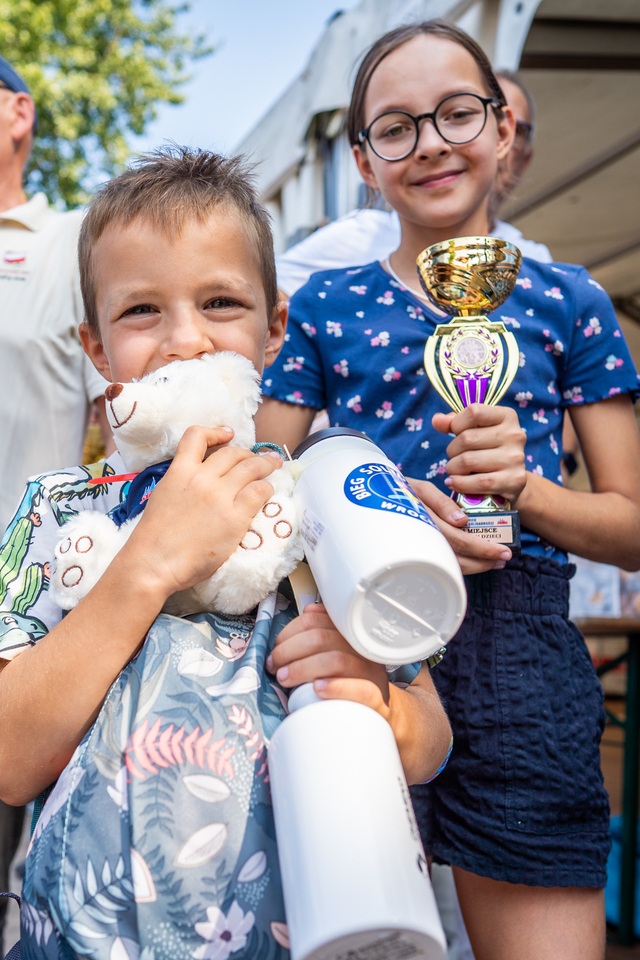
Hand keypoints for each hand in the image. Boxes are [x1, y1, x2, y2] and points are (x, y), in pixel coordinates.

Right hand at [123, 425, 282, 599]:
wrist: (154, 563)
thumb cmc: (154, 538)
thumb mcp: (163, 496)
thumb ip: (183, 482)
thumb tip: (204, 479)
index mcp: (179, 472)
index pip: (196, 436)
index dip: (216, 431)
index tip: (228, 434)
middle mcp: (201, 478)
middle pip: (233, 453)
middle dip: (249, 454)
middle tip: (261, 459)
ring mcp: (219, 496)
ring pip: (251, 468)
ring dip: (265, 465)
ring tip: (273, 466)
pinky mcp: (234, 517)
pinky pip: (259, 492)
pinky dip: (266, 488)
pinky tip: (267, 492)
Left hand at [266, 603, 391, 717]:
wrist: (383, 711)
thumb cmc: (352, 680)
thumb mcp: (339, 651)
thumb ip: (323, 631)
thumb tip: (308, 611)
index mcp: (349, 634)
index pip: (316, 620)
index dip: (289, 632)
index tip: (275, 649)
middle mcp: (361, 649)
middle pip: (322, 638)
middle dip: (289, 651)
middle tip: (275, 667)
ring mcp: (371, 673)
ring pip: (336, 661)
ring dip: (303, 668)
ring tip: (284, 679)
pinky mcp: (377, 700)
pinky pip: (360, 690)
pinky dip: (336, 687)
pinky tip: (317, 689)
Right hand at [408, 477, 512, 574]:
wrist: (374, 500)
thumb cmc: (400, 490)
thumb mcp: (420, 488)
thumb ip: (441, 502)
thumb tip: (462, 520)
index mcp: (426, 522)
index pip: (461, 540)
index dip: (484, 549)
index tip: (504, 551)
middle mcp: (424, 539)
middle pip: (459, 558)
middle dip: (485, 560)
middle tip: (505, 558)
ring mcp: (421, 548)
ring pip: (452, 565)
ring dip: (476, 566)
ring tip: (494, 562)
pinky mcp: (420, 552)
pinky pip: (444, 563)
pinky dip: (463, 564)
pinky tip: (475, 560)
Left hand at [433, 404, 526, 505]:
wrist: (509, 479)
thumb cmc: (487, 449)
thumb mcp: (473, 430)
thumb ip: (453, 422)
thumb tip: (437, 420)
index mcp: (507, 416)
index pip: (474, 412)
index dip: (456, 423)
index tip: (456, 433)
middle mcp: (515, 435)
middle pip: (467, 439)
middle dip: (452, 450)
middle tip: (454, 457)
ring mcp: (516, 458)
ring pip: (468, 461)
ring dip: (453, 468)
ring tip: (454, 471)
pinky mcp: (514, 480)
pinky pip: (478, 482)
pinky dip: (460, 484)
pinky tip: (454, 482)